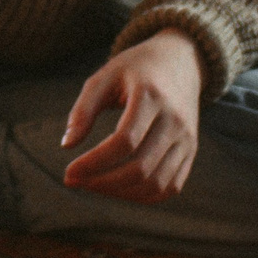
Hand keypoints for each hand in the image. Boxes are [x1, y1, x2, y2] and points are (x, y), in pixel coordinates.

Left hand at [59, 31, 203, 202]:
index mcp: (151, 96)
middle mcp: (175, 120)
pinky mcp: (190, 151)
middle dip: (102, 182)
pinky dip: (143, 196)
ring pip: (156, 183)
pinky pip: (170, 187)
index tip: (68, 171)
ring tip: (93, 184)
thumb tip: (67, 146)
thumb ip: (83, 109)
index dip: (94, 162)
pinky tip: (117, 188)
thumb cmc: (135, 69)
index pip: (124, 141)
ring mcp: (187, 138)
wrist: (180, 62)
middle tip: (74, 180)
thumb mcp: (105, 77)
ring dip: (120, 193)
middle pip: (141, 168)